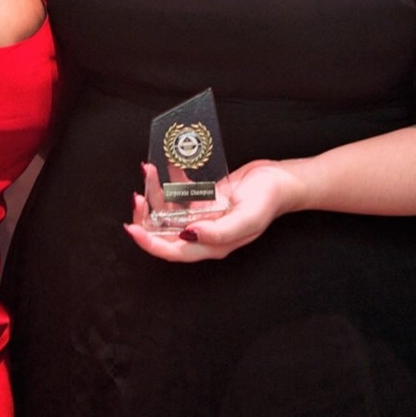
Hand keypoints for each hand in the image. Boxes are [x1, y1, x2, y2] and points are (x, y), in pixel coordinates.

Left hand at [123, 159, 297, 261]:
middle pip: (165, 232)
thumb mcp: (248, 217)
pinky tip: (166, 165)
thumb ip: (219, 231)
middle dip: (146, 216)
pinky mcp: (205, 200)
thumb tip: (188, 235)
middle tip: (138, 195)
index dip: (150, 243)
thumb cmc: (269, 200)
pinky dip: (171, 180)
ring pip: (169, 210)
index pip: (174, 251)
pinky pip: (181, 193)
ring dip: (156, 193)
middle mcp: (204, 233)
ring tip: (149, 170)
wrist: (282, 180)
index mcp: (213, 245)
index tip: (132, 228)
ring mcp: (203, 216)